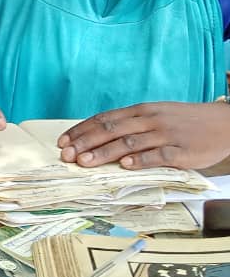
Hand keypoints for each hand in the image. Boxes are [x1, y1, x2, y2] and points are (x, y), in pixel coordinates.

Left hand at [58, 102, 229, 170]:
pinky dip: (141, 160)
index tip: (63, 141)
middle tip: (66, 155)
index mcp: (140, 111)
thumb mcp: (155, 115)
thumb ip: (131, 124)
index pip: (103, 119)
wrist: (223, 122)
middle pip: (110, 130)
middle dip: (85, 143)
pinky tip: (126, 166)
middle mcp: (149, 120)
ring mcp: (165, 134)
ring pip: (128, 142)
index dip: (81, 130)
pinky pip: (158, 154)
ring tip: (85, 162)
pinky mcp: (181, 150)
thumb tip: (100, 136)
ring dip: (104, 153)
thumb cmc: (184, 121)